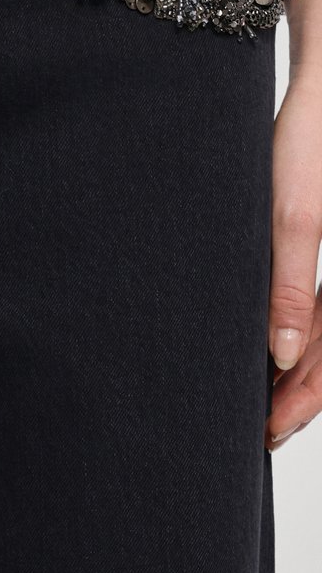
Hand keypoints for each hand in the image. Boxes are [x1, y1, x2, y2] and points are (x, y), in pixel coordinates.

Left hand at [266, 0, 321, 450]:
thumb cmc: (307, 140)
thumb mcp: (292, 213)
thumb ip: (291, 286)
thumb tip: (283, 357)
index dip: (303, 400)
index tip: (267, 432)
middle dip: (299, 394)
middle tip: (257, 430)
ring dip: (299, 368)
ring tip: (260, 400)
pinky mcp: (320, 237)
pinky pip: (319, 299)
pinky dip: (300, 329)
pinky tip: (270, 345)